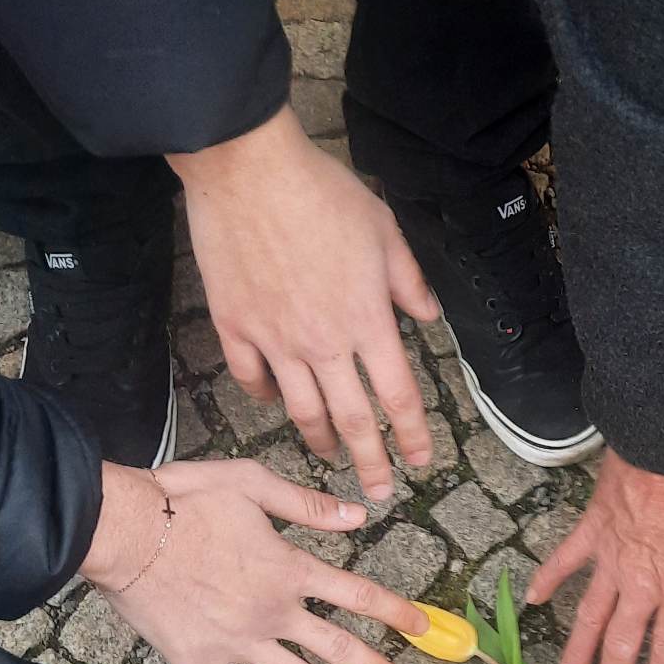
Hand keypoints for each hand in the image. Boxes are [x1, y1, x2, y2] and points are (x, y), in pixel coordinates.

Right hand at [83, 459, 431, 663]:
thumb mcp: (251, 484)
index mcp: (289, 571)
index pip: (357, 594)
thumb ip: (308, 505)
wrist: (123, 531)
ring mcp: (238, 645)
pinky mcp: (198, 663)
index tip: (423, 626)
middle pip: (336, 647)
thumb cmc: (183, 500)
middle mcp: (272, 614)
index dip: (395, 610)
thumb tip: (358, 516)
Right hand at [169, 105, 439, 500]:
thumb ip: (408, 281)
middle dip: (369, 464)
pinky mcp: (235, 326)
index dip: (412, 436)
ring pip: (301, 410)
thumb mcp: (383, 230)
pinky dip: (264, 398)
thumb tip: (427, 316)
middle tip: (379, 494)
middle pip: (352, 420)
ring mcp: (275, 339)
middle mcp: (324, 342)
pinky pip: (251, 378)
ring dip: (319, 441)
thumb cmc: (320, 192)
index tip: (420, 463)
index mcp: (366, 320)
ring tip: (329, 459)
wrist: (246, 169)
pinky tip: (274, 405)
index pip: (398, 395)